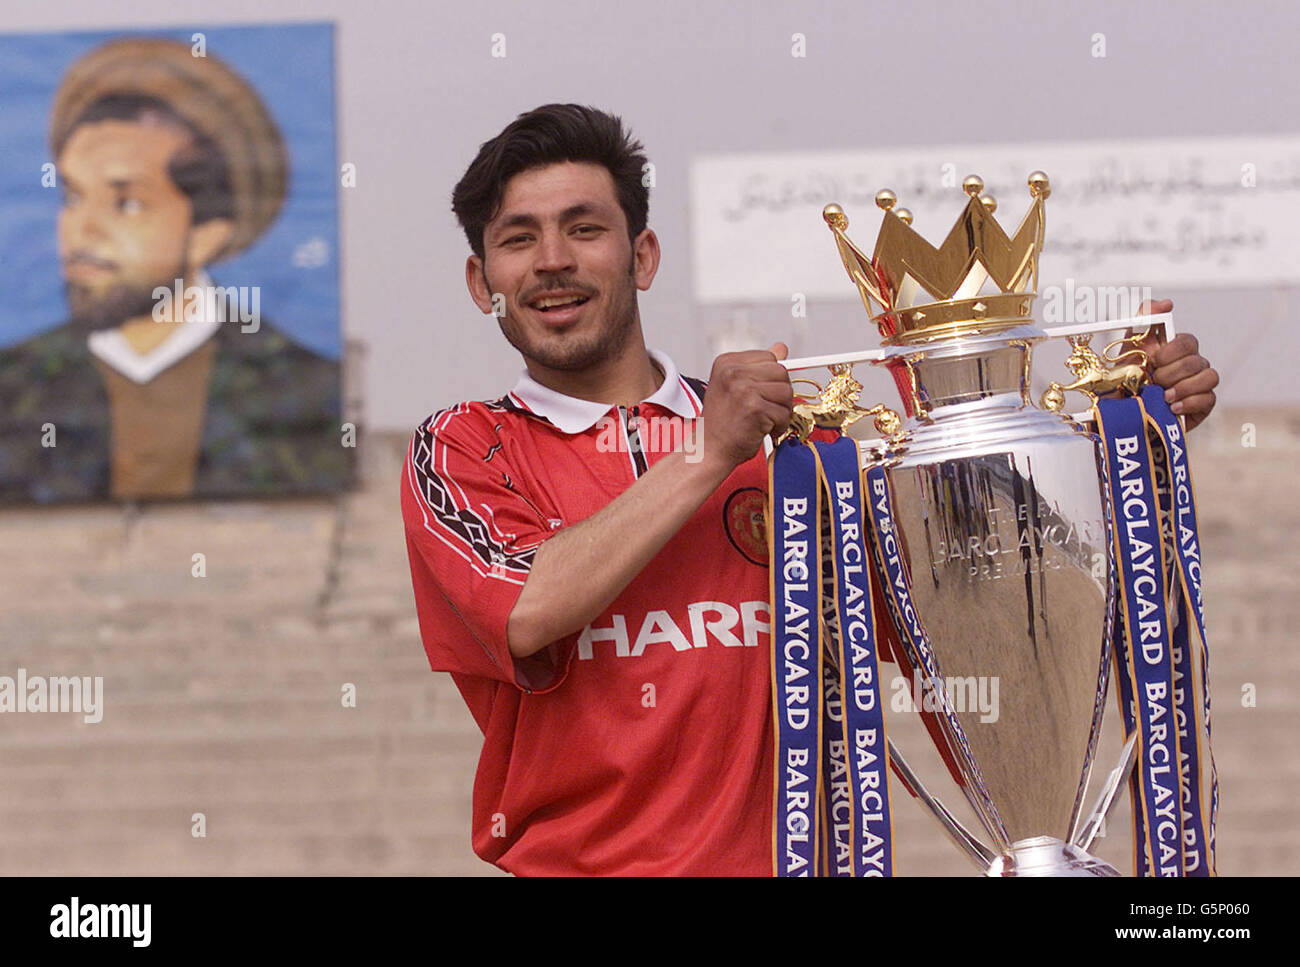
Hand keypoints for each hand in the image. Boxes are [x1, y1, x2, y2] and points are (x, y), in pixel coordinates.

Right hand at [698, 343, 794, 470]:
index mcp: (727, 362)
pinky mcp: (754, 408)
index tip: (761, 393)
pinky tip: (763, 430)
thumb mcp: (736, 386)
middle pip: (781, 372)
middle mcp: (732, 372)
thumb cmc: (722, 422)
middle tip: (766, 409)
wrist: (709, 449)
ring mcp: (743, 389)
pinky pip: (784, 413)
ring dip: (782, 411)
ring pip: (786, 392)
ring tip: (764, 420)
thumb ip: (758, 367)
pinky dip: (779, 426)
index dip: (771, 379)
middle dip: (780, 394)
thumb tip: (781, 348)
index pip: (769, 357)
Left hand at [1134, 299, 1218, 430]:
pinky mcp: (1203, 404)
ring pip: (1209, 377)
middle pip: (1196, 361)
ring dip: (1183, 387)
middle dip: (1170, 373)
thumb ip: (1144, 317)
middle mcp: (1192, 364)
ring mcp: (1199, 384)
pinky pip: (1209, 398)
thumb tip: (1167, 303)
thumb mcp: (1130, 345)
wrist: (1123, 411)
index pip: (1187, 342)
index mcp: (1177, 349)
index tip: (1153, 360)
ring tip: (1163, 396)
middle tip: (1153, 381)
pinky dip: (1190, 403)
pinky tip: (1172, 408)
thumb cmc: (1128, 378)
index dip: (1171, 352)